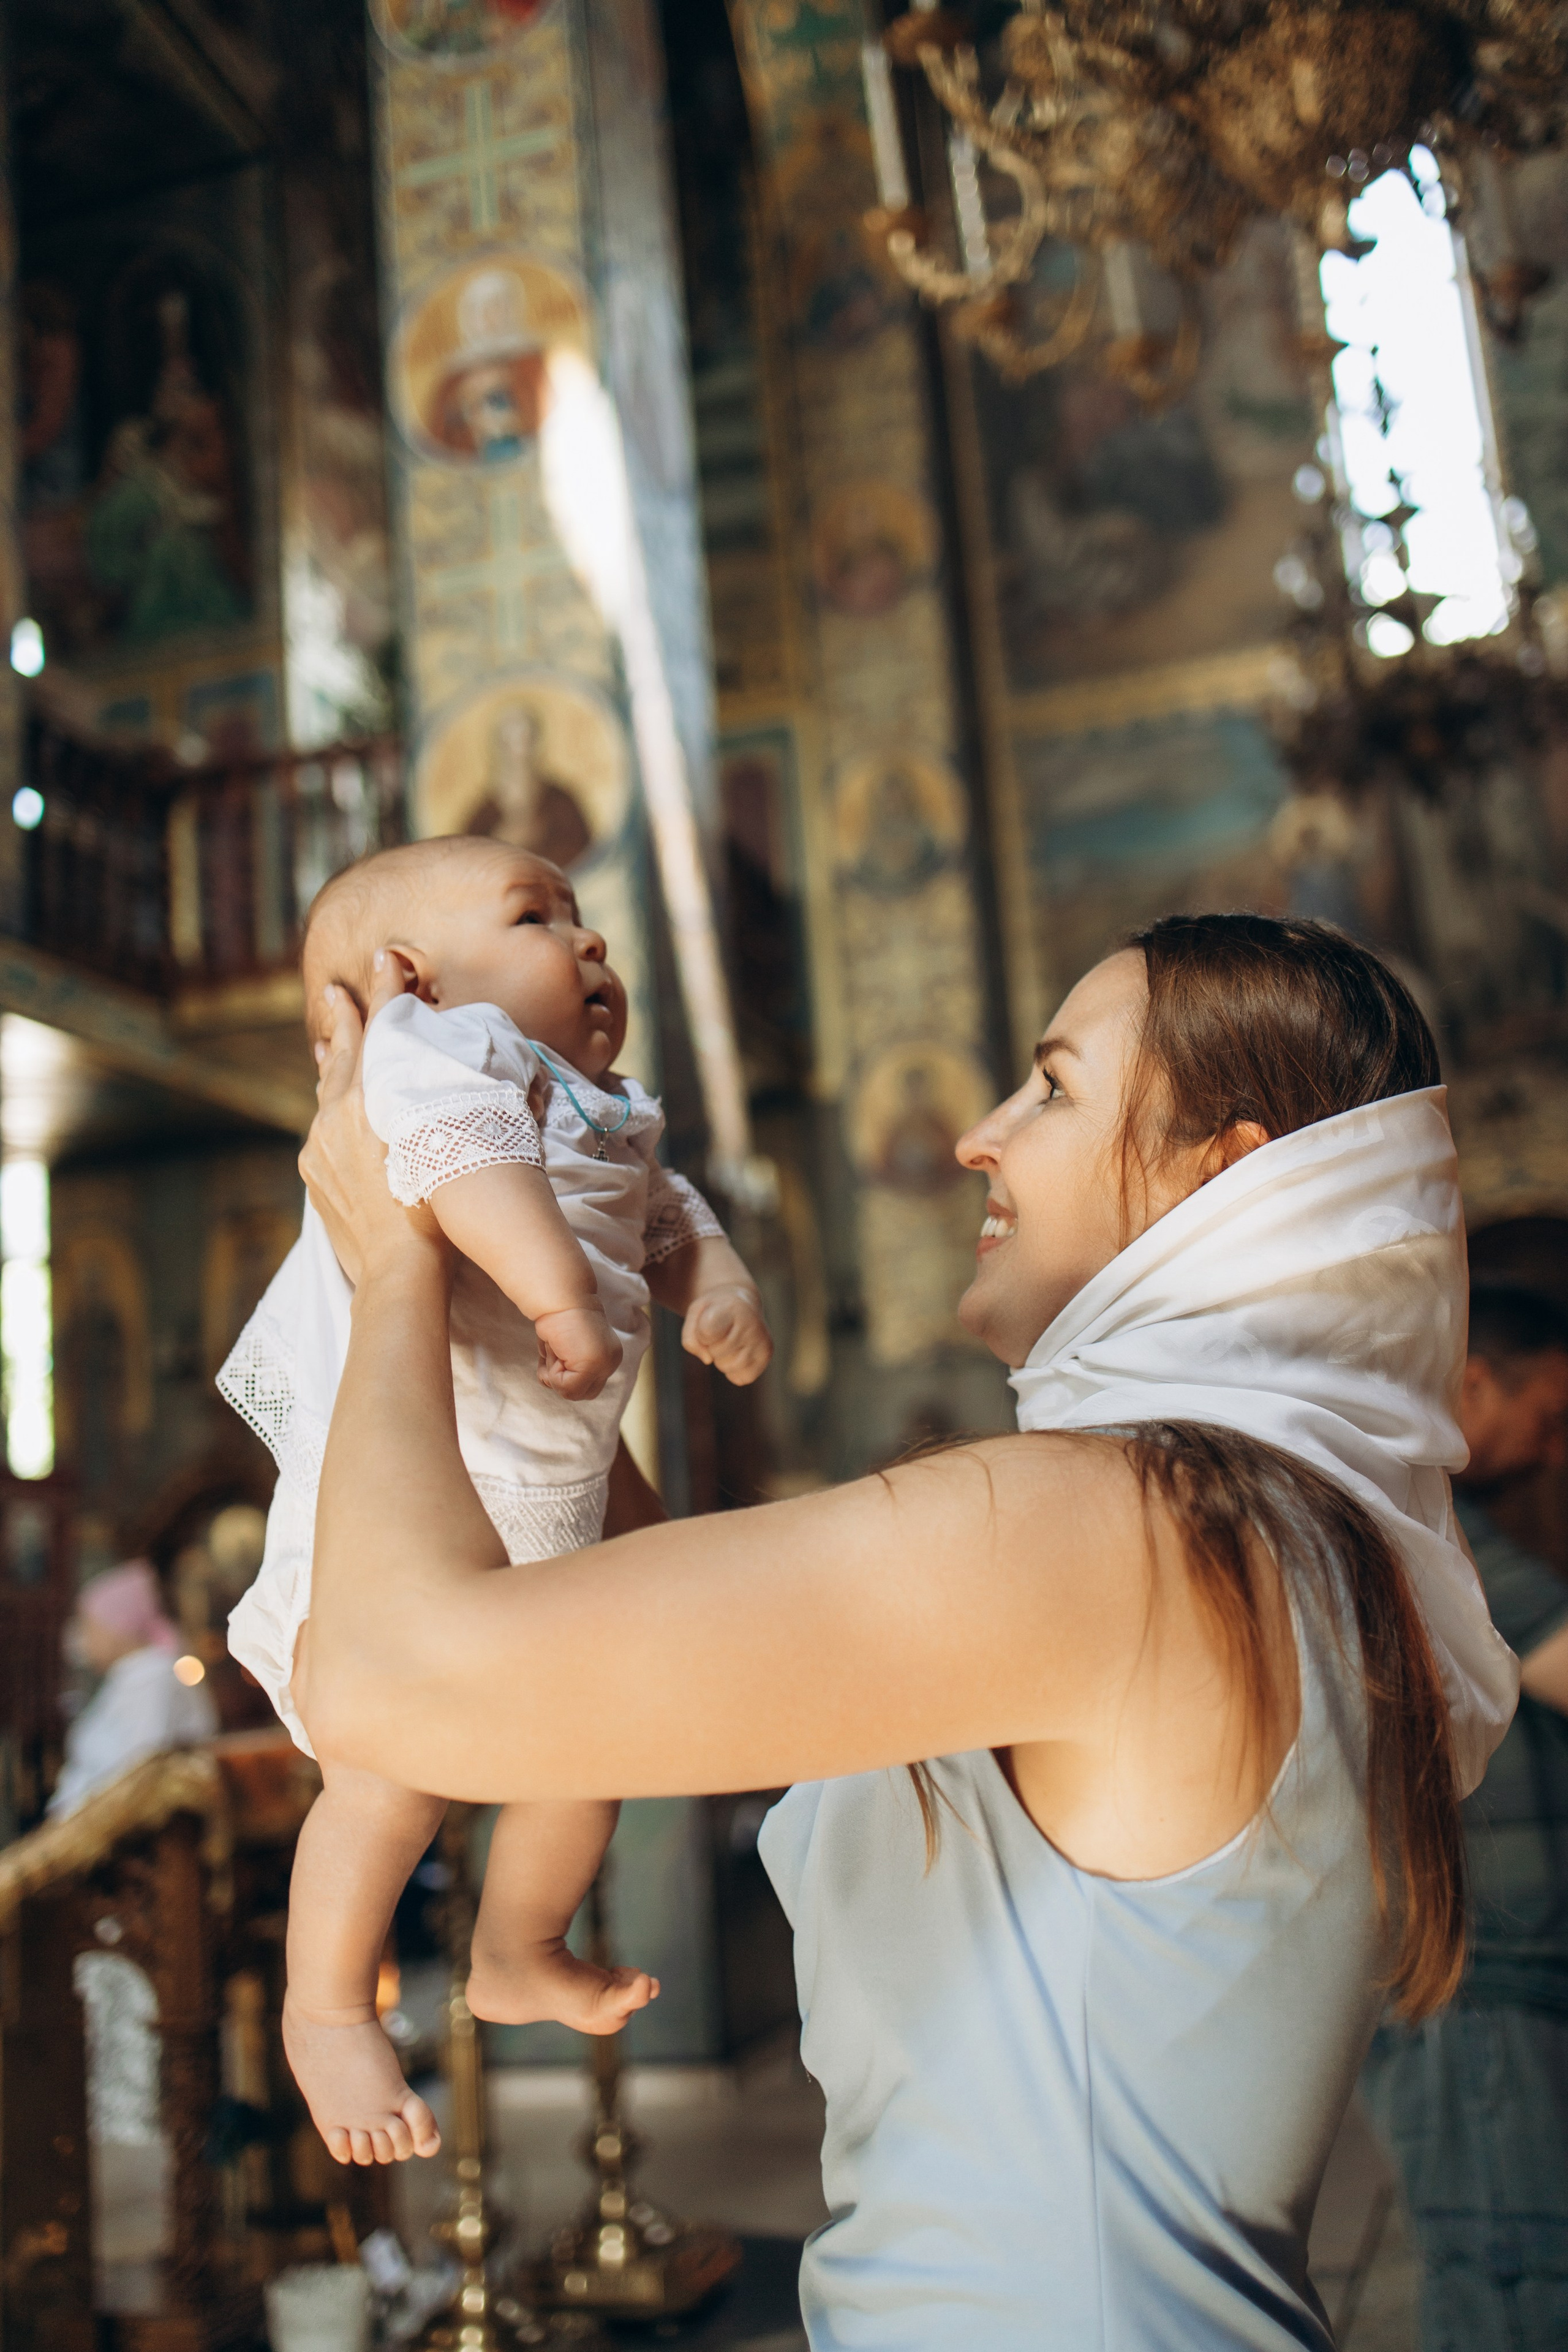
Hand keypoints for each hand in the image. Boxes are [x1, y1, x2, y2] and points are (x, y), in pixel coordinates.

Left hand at [300, 955, 445, 1287]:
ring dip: (333, 1060)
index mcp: (373, 1099)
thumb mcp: (448, 1145)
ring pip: (327, 1089)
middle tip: (337, 988)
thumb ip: (448, 1106)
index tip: (385, 958)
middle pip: (344, 1052)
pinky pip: (320, 1124)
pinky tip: (328, 1100)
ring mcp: (320, 1144)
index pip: (382, 1030)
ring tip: (331, 1036)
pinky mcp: (314, 1171)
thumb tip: (471, 1083)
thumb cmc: (439, 1211)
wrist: (400, 1269)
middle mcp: (339, 1114)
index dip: (387, 992)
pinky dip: (328, 1103)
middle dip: (346, 1016)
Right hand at [535, 1302, 623, 1399]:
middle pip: (583, 1393)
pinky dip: (552, 1373)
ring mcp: (605, 1365)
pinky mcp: (594, 1366)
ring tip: (557, 1348)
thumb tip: (549, 1383)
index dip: (565, 1375)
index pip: (587, 1384)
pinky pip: (566, 1388)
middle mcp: (611, 1361)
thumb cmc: (557, 1318)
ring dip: (555, 1374)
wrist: (560, 1298)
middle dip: (562, 1380)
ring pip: (573, 1394)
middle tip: (556, 1353)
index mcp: (608, 1355)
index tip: (557, 1351)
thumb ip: (563, 1368)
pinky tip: (557, 1349)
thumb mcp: (562, 1349)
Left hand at [682, 1286, 772, 1385]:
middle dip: (711, 1346)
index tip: (710, 1320)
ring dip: (722, 1359)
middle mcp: (751, 1323)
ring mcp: (761, 1340)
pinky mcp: (766, 1354)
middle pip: (714, 1353)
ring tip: (730, 1340)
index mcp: (732, 1308)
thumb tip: (707, 1360)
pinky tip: (738, 1352)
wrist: (743, 1304)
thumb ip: (690, 1338)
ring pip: (727, 1367)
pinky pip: (741, 1378)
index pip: (706, 1332)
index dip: (701, 1333)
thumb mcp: (695, 1314)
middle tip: (722, 1331)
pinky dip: (734, 1371)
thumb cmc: (715, 1311)